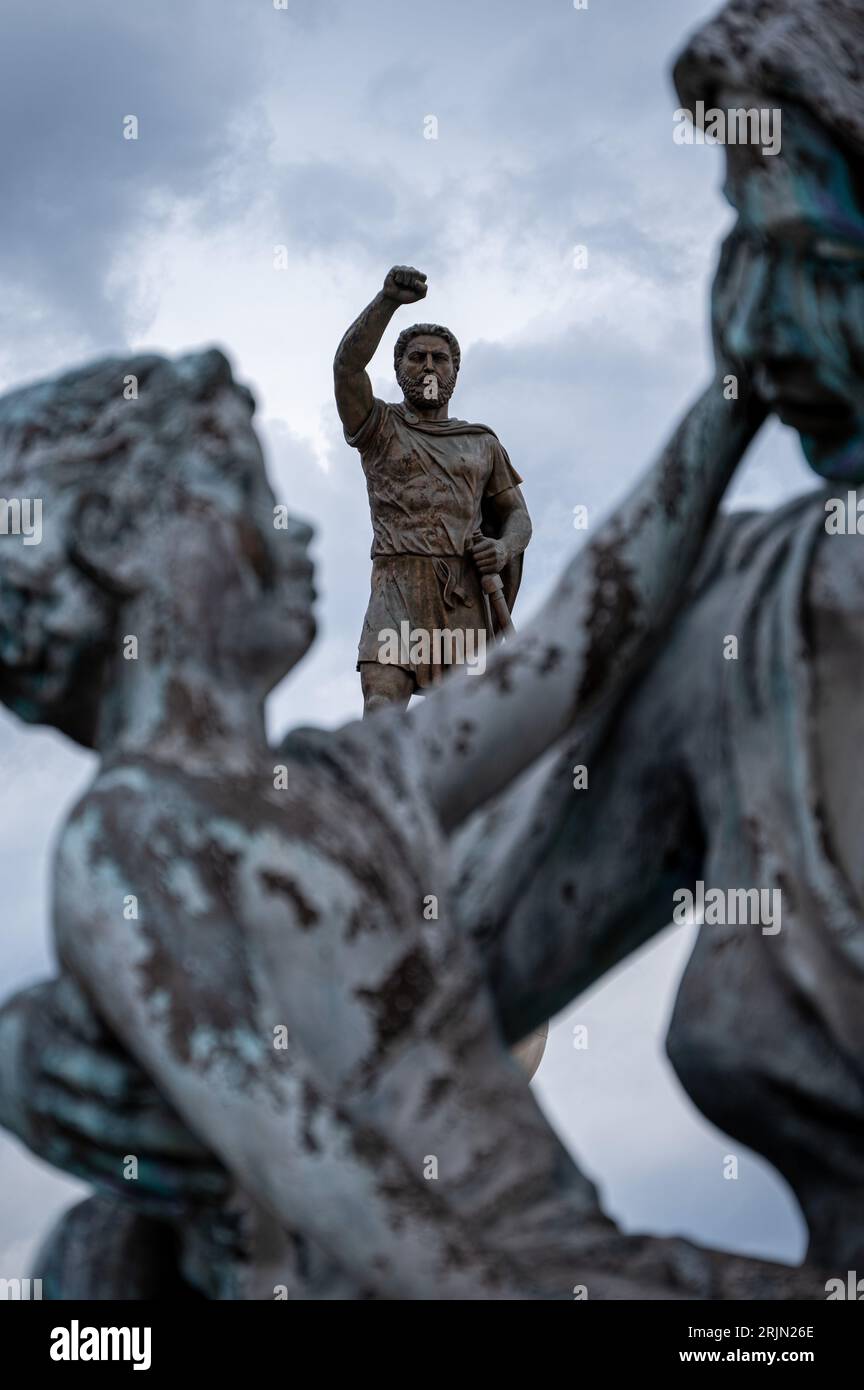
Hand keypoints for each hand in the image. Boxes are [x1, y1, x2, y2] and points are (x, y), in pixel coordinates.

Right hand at [0, 975, 229, 1214]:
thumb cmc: (61, 1011)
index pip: (116, 1078)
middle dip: (176, 1140)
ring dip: (173, 1177)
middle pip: (119, 1126)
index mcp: (57, 1050)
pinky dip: (152, 1198)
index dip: (163, 1089)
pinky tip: (196, 1202)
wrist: (1, 1057)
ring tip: (225, 1181)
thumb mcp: (72, 993)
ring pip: (118, 1164)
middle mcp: (55, 1099)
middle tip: (229, 1143)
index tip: (213, 1093)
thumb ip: (105, 997)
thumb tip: (149, 996)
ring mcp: (58, 1135)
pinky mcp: (66, 1160)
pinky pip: (109, 1185)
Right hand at [382, 265, 427, 304]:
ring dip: (404, 281)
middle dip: (411, 283)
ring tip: (401, 284)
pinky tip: (396, 281)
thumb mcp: (419, 295)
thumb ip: (423, 289)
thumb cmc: (406, 296)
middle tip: (406, 286)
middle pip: (416, 272)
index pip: (423, 276)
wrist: (393, 299)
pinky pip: (400, 271)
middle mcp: (412, 270)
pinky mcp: (396, 268)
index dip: (418, 285)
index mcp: (419, 276)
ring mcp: (404, 268)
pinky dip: (398, 279)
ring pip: (408, 271)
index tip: (414, 289)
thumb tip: (416, 282)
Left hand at [471, 536, 507, 575]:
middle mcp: (494, 551)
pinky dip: (481, 569)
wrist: (504, 552)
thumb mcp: (484, 539)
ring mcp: (496, 560)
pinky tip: (484, 565)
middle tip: (478, 556)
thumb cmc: (490, 546)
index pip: (474, 549)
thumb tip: (473, 533)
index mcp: (490, 543)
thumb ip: (476, 536)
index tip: (475, 550)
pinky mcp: (496, 568)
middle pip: (475, 557)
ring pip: (478, 564)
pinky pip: (482, 570)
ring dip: (478, 563)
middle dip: (475, 557)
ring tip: (481, 560)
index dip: (473, 550)